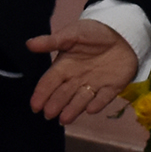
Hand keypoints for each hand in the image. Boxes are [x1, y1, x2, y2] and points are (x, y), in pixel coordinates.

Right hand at [26, 16, 143, 123]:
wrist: (121, 32)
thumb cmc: (93, 33)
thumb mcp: (72, 34)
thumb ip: (52, 41)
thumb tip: (29, 44)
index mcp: (64, 67)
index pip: (50, 82)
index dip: (42, 93)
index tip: (35, 106)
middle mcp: (77, 79)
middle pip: (63, 94)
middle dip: (55, 104)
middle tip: (48, 114)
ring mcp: (94, 85)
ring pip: (81, 99)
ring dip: (73, 109)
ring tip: (64, 119)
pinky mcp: (112, 87)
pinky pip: (104, 97)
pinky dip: (98, 103)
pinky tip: (91, 109)